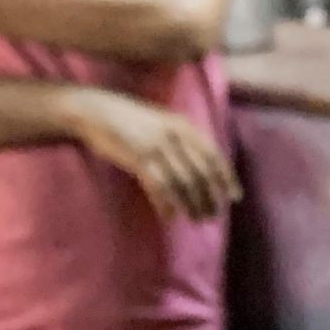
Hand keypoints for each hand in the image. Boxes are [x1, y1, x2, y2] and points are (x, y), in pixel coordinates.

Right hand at [66, 86, 240, 222]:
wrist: (96, 111)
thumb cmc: (131, 119)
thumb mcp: (163, 122)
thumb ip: (184, 140)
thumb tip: (203, 169)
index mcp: (184, 126)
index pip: (214, 156)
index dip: (226, 178)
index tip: (234, 198)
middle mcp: (174, 136)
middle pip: (200, 174)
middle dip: (209, 197)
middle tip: (212, 215)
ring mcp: (157, 147)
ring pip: (183, 183)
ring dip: (191, 204)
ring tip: (195, 219)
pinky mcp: (138, 158)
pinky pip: (159, 187)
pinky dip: (166, 204)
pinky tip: (169, 216)